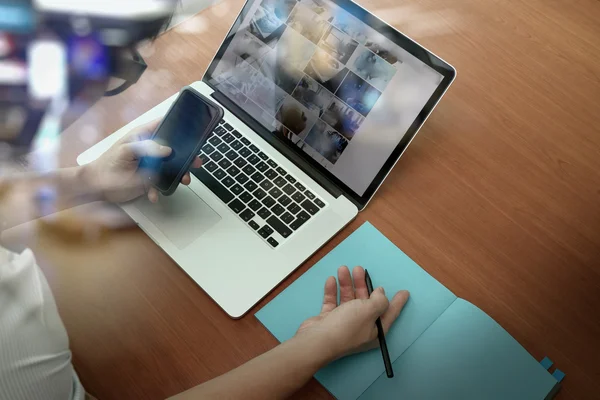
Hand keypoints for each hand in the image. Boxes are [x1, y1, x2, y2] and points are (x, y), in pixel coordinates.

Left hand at [83, 120, 201, 202]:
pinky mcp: (149, 179)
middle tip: (196, 162)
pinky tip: (154, 194)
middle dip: (186, 155)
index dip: (178, 125)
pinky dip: (160, 190)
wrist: (96, 187)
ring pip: (172, 167)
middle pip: (173, 148)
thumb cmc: (107, 166)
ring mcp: (151, 164)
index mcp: (143, 136)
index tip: (192, 131)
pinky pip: (161, 183)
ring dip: (179, 174)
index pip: (163, 124)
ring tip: (183, 180)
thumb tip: (167, 149)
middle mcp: (149, 149)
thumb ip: (146, 147)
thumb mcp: (126, 152)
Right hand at [295, 266, 408, 362]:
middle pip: (366, 302)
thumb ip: (379, 301)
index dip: (397, 302)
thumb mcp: (369, 311)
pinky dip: (333, 291)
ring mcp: (343, 324)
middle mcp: (361, 328)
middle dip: (363, 285)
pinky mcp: (329, 320)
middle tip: (360, 269)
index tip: (405, 292)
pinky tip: (332, 280)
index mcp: (375, 330)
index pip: (389, 313)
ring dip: (346, 284)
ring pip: (348, 300)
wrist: (317, 340)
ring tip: (343, 269)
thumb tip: (381, 293)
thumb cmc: (347, 327)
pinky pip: (333, 303)